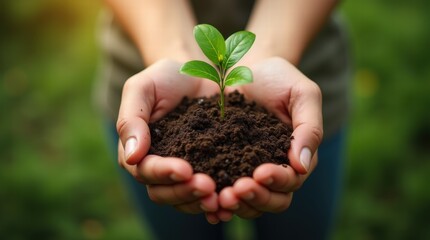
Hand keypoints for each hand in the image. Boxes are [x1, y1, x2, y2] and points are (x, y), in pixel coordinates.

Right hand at [116, 59, 219, 218]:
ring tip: (222, 197)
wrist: (199, 75)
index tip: (185, 169)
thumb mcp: (142, 89)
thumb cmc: (166, 79)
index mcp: (139, 151)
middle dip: (184, 191)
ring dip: (201, 201)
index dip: (163, 173)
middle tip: (208, 186)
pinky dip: (218, 202)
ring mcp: (184, 173)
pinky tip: (231, 201)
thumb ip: (131, 120)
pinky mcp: (208, 172)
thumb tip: (132, 156)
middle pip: (164, 193)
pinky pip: (209, 194)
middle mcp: (159, 168)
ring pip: (185, 199)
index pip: (145, 171)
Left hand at [219, 57, 322, 218]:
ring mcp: (247, 172)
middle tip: (235, 190)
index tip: (260, 173)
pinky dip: (216, 203)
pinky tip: (205, 202)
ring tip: (218, 198)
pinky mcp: (224, 168)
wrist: (242, 69)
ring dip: (236, 205)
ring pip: (248, 203)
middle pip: (272, 201)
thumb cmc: (277, 78)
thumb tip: (303, 165)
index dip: (278, 180)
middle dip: (255, 198)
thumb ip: (309, 127)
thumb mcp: (302, 93)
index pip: (291, 180)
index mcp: (295, 157)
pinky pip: (222, 193)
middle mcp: (273, 170)